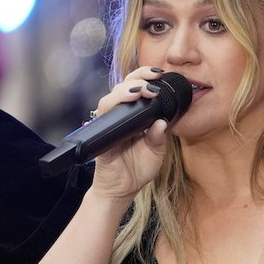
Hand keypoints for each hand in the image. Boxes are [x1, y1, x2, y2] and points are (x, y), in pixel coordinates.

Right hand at [88, 66, 169, 199]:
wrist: (122, 189)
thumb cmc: (138, 169)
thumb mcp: (156, 152)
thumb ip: (159, 137)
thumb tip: (162, 122)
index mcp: (135, 116)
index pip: (138, 88)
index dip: (146, 77)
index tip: (160, 74)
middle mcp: (121, 116)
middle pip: (124, 86)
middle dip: (139, 77)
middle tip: (154, 80)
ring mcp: (109, 124)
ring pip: (111, 97)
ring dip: (127, 90)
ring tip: (142, 91)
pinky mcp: (101, 134)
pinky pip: (103, 116)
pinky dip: (113, 106)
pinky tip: (127, 103)